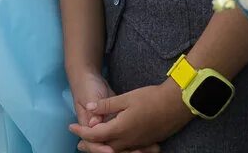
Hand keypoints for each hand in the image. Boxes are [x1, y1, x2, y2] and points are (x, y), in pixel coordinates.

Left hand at [70, 79, 186, 152]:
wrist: (176, 105)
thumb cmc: (151, 98)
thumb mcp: (126, 98)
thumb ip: (107, 105)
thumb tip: (90, 107)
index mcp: (120, 129)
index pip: (95, 135)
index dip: (81, 132)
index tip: (71, 127)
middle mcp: (127, 140)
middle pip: (103, 146)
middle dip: (89, 145)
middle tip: (78, 142)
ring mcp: (137, 143)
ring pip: (116, 150)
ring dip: (102, 147)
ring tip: (94, 145)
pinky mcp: (146, 142)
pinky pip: (128, 149)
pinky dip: (117, 148)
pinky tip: (115, 143)